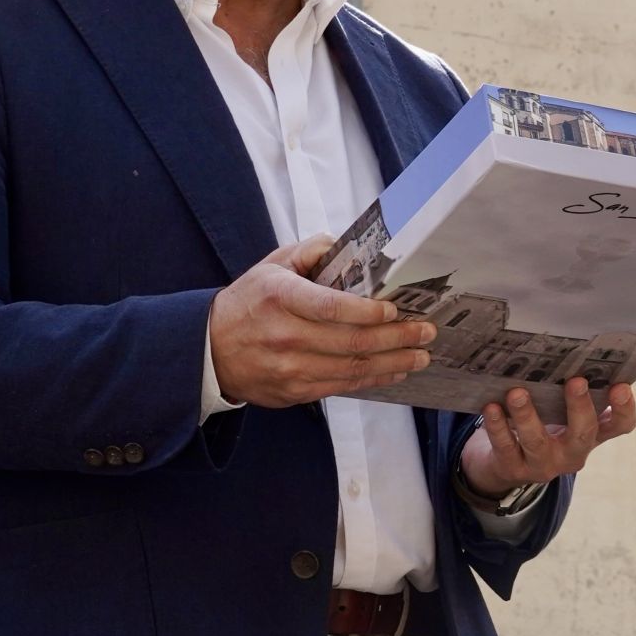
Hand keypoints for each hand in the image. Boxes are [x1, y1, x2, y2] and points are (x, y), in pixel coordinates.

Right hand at [209, 236, 437, 407]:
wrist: (210, 351)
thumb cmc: (248, 304)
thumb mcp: (270, 267)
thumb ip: (308, 251)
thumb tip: (342, 244)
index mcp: (280, 298)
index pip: (330, 307)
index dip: (367, 311)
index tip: (395, 309)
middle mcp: (286, 336)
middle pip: (351, 342)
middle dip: (397, 338)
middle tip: (426, 331)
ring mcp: (290, 369)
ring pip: (352, 368)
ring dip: (394, 362)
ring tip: (421, 355)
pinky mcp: (295, 392)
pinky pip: (342, 387)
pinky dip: (373, 379)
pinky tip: (395, 371)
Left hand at [459, 378, 635, 497]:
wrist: (505, 463)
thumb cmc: (542, 424)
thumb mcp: (561, 411)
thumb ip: (570, 390)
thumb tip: (568, 348)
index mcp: (591, 434)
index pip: (620, 425)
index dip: (624, 408)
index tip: (621, 385)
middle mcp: (573, 453)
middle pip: (583, 434)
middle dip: (579, 407)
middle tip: (576, 381)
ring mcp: (544, 465)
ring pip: (537, 442)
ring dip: (528, 416)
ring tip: (517, 393)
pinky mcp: (514, 469)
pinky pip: (505, 447)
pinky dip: (498, 426)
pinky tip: (491, 407)